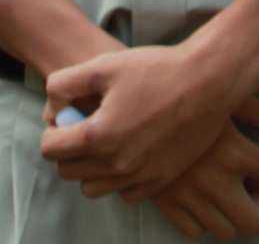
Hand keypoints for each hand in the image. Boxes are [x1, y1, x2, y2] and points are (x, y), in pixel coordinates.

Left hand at [40, 43, 258, 198]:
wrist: (209, 82)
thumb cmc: (157, 69)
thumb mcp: (104, 65)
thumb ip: (65, 84)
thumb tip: (52, 106)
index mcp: (97, 136)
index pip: (50, 150)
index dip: (52, 131)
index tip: (66, 118)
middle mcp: (116, 164)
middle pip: (68, 172)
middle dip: (68, 151)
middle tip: (85, 127)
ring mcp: (139, 176)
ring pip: (93, 188)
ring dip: (91, 168)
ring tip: (106, 141)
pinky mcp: (160, 181)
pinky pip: (125, 193)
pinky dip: (120, 178)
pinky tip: (130, 150)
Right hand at [147, 98, 258, 239]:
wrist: (134, 101)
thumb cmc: (185, 91)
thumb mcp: (228, 96)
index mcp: (234, 152)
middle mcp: (214, 182)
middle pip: (254, 222)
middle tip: (255, 185)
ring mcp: (189, 197)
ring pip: (224, 231)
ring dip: (232, 213)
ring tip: (228, 188)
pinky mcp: (165, 203)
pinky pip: (193, 230)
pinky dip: (202, 219)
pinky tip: (202, 195)